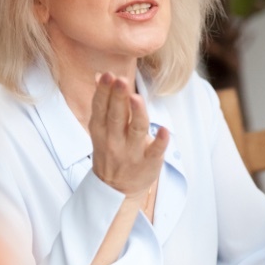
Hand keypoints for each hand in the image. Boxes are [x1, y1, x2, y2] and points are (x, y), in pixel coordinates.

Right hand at [88, 72, 168, 201]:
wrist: (116, 189)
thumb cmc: (111, 151)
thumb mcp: (101, 129)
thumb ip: (103, 103)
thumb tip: (100, 75)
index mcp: (101, 130)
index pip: (101, 107)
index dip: (104, 91)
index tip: (108, 75)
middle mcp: (114, 140)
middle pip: (116, 116)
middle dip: (118, 98)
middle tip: (121, 80)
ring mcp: (132, 152)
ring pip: (135, 130)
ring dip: (137, 114)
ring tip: (136, 98)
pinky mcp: (149, 163)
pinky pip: (155, 151)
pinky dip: (159, 142)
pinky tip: (165, 131)